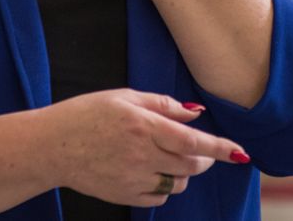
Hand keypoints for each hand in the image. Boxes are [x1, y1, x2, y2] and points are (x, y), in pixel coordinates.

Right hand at [41, 89, 248, 206]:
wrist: (51, 146)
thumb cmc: (85, 115)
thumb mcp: (124, 97)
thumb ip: (163, 105)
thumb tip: (195, 113)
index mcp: (143, 126)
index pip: (193, 140)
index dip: (220, 148)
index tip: (241, 153)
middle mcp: (142, 154)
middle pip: (191, 164)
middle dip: (204, 158)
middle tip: (200, 150)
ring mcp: (133, 178)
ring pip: (179, 182)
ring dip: (183, 171)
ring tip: (165, 156)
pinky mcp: (125, 195)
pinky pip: (159, 195)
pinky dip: (164, 185)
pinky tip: (149, 171)